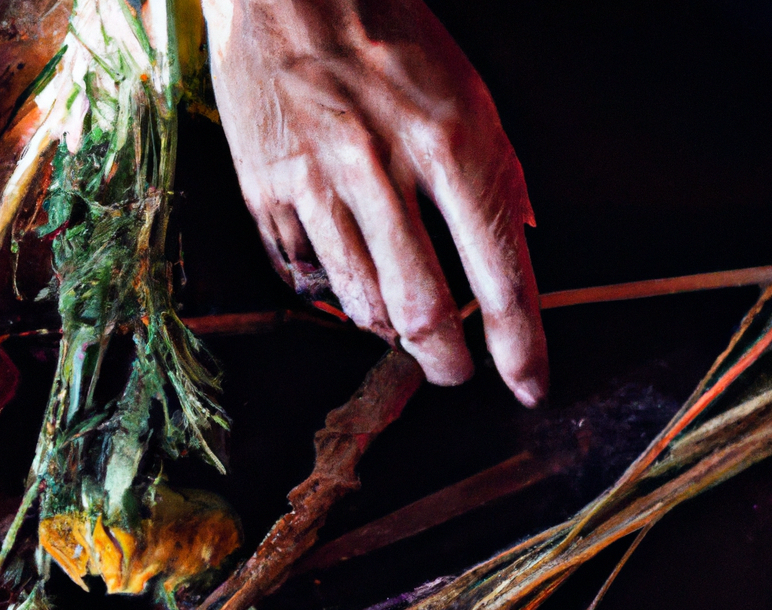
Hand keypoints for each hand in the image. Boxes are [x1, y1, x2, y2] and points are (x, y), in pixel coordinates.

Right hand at [201, 0, 547, 405]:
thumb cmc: (387, 33)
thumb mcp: (466, 86)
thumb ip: (496, 170)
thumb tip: (519, 239)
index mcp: (451, 138)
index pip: (500, 269)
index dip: (519, 343)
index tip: (530, 386)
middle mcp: (383, 166)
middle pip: (424, 309)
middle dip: (446, 362)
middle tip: (454, 373)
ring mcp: (317, 181)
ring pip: (360, 304)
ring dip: (389, 330)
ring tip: (399, 324)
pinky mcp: (266, 191)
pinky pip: (305, 275)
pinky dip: (334, 293)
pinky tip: (346, 279)